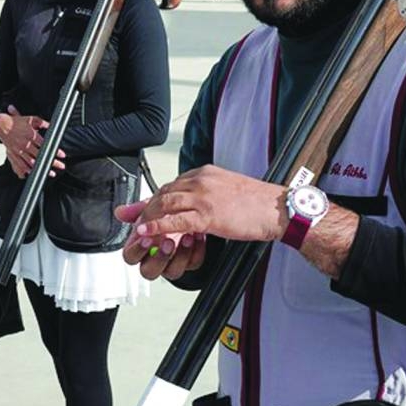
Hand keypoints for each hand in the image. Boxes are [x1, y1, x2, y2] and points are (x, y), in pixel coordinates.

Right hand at [0, 105, 65, 177]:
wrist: (2, 125)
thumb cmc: (17, 123)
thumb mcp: (32, 119)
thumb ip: (43, 123)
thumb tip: (53, 126)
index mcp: (31, 135)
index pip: (45, 145)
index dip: (54, 150)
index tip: (62, 155)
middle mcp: (25, 144)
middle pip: (41, 155)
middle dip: (51, 162)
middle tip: (61, 166)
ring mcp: (19, 151)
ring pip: (33, 162)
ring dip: (42, 168)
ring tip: (51, 172)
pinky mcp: (14, 155)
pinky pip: (22, 165)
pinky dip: (29, 170)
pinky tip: (36, 173)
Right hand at [116, 201, 205, 279]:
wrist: (193, 215)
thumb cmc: (168, 216)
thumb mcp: (154, 210)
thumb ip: (138, 211)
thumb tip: (120, 212)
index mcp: (141, 247)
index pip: (130, 256)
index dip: (137, 250)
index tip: (146, 238)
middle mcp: (155, 258)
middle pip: (149, 271)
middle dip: (159, 258)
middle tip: (168, 242)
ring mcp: (172, 262)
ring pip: (172, 272)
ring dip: (180, 255)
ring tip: (187, 236)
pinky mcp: (190, 262)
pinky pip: (193, 264)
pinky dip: (197, 250)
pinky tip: (198, 236)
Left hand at [128, 165, 287, 241]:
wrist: (277, 208)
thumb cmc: (256, 203)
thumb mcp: (226, 191)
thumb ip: (207, 194)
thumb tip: (193, 205)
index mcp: (205, 173)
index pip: (172, 184)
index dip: (153, 197)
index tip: (139, 208)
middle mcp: (202, 180)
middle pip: (164, 192)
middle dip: (144, 206)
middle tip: (128, 218)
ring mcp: (205, 196)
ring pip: (166, 204)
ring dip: (148, 217)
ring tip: (137, 230)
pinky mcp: (209, 214)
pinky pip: (177, 220)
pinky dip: (157, 227)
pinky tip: (146, 233)